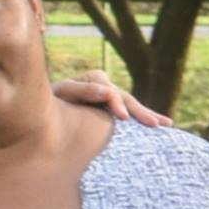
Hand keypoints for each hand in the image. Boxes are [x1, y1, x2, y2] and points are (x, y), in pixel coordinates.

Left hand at [53, 73, 169, 130]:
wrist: (42, 113)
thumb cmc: (47, 103)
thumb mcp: (62, 94)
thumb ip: (84, 90)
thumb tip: (109, 90)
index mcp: (94, 80)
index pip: (110, 91)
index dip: (117, 103)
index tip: (122, 118)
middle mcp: (105, 88)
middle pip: (127, 99)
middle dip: (140, 112)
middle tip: (154, 124)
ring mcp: (110, 101)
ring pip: (132, 108)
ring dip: (148, 116)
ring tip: (166, 125)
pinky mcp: (111, 114)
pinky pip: (130, 117)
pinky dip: (143, 121)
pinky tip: (161, 127)